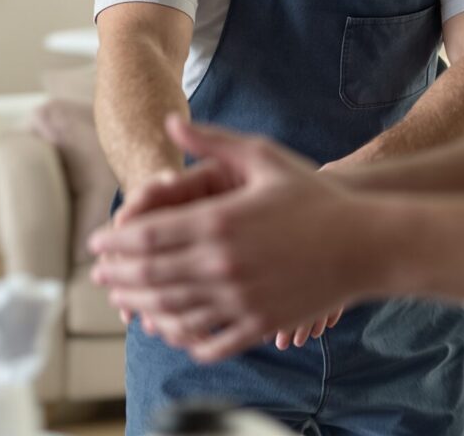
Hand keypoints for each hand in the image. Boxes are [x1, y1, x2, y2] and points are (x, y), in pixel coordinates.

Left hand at [89, 115, 374, 361]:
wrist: (366, 243)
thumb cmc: (315, 196)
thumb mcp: (264, 157)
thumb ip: (212, 141)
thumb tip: (170, 123)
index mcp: (219, 221)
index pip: (146, 236)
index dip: (114, 242)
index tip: (97, 243)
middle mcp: (223, 263)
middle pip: (150, 277)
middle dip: (117, 276)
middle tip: (99, 275)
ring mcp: (240, 298)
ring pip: (172, 311)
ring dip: (140, 307)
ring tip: (125, 302)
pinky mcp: (259, 323)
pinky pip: (208, 339)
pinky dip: (181, 336)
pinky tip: (171, 329)